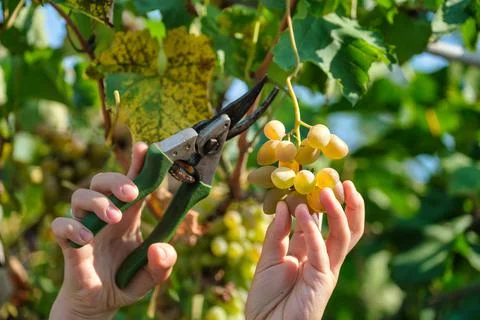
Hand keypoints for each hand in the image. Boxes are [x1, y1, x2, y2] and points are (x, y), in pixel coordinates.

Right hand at [49, 142, 176, 319]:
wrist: (99, 303)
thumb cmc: (125, 281)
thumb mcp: (152, 276)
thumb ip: (163, 264)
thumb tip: (159, 249)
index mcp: (129, 215)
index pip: (133, 182)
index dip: (138, 164)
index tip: (145, 148)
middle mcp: (106, 215)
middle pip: (103, 181)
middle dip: (117, 180)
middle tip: (132, 193)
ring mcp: (86, 226)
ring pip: (80, 196)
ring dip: (98, 202)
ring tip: (114, 218)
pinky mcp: (68, 243)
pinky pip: (60, 225)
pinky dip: (72, 227)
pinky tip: (88, 238)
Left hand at [246, 181, 364, 319]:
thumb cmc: (266, 296)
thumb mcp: (268, 258)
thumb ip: (277, 232)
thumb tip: (286, 203)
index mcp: (310, 250)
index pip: (323, 221)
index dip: (323, 200)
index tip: (320, 177)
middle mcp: (323, 257)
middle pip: (346, 228)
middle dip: (348, 205)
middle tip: (342, 181)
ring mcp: (326, 269)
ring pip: (343, 237)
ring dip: (336, 212)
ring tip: (326, 190)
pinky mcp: (322, 281)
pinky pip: (321, 252)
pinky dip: (313, 231)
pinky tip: (301, 212)